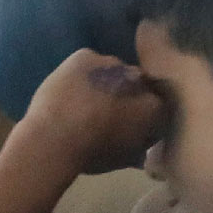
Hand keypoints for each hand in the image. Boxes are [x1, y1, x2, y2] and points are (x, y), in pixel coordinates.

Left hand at [21, 49, 165, 174]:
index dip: (141, 115)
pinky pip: (87, 61)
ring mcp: (113, 63)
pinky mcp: (86, 55)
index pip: (157, 106)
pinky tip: (70, 88)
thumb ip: (139, 143)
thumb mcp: (125, 157)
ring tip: (83, 101)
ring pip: (112, 71)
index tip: (128, 124)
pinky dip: (81, 72)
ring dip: (104, 82)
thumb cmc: (92, 154)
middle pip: (136, 84)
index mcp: (156, 107)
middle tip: (104, 111)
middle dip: (125, 95)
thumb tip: (139, 143)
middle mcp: (141, 79)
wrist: (55, 138)